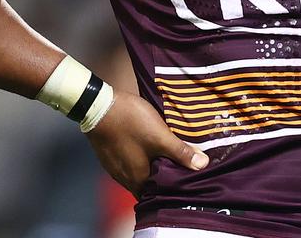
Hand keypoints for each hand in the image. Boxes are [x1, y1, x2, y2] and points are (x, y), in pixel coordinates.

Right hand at [84, 90, 208, 193]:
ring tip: (165, 157)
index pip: (158, 194)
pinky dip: (139, 160)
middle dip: (162, 178)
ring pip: (137, 174)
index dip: (172, 189)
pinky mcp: (108, 155)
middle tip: (179, 167)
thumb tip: (203, 165)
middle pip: (148, 185)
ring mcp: (114, 168)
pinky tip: (146, 148)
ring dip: (150, 168)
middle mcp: (124, 179)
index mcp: (138, 179)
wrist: (97, 106)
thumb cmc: (130, 123)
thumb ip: (181, 152)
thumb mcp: (160, 136)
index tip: (185, 181)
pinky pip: (128, 164)